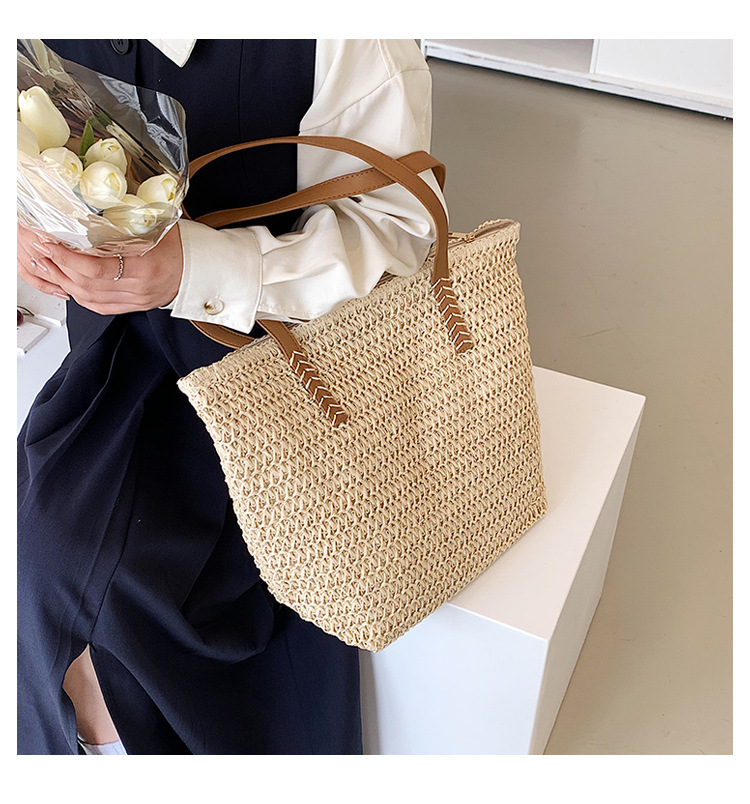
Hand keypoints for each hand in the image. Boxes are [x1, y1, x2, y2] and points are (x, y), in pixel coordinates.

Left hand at [17, 222, 182, 314]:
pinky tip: (68, 282)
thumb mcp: (156, 228)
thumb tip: (95, 208)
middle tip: (42, 250)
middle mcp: (139, 288)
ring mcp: (135, 300)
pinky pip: (98, 306)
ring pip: (88, 297)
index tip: (52, 243)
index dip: (68, 258)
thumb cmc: (181, 248)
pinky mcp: (132, 307)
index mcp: (146, 267)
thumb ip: (127, 223)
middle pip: (87, 284)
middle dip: (58, 266)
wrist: (198, 271)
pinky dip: (78, 295)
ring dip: (63, 280)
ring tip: (49, 264)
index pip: (97, 269)